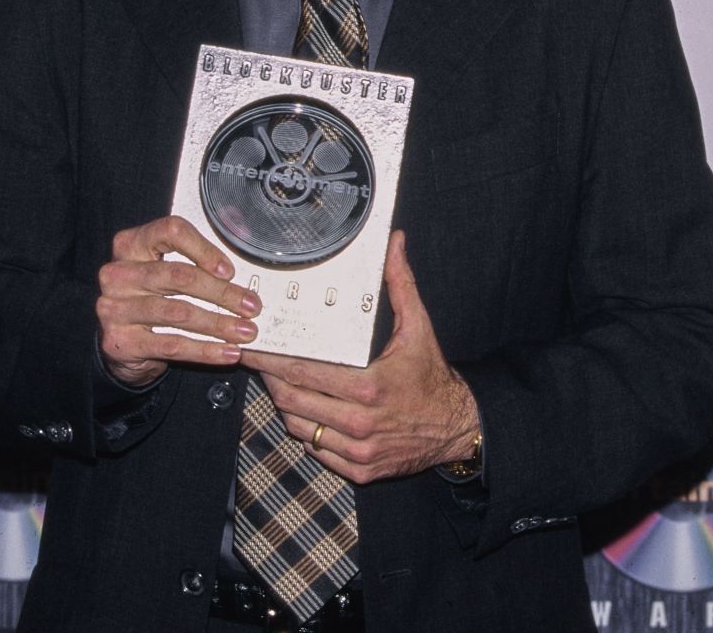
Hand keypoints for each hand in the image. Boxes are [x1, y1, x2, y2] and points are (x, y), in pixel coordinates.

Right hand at [96, 215, 260, 386]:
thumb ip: (197, 258)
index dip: (203, 249)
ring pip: (178, 313)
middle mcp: (118, 274)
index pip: (170, 231)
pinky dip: (206, 350)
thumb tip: (245, 251)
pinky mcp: (121, 342)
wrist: (123, 342)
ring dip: (219, 324)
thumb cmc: (154, 296)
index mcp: (131, 245)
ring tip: (246, 332)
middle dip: (222, 292)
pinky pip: (173, 345)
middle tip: (251, 306)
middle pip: (178, 276)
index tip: (229, 270)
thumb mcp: (168, 271)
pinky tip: (229, 353)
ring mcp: (115, 309)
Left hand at [243, 230, 478, 483]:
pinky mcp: (359, 468)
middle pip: (292, 400)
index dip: (272, 360)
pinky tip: (310, 412)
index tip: (254, 349)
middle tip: (261, 364)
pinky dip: (308, 431)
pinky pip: (317, 450)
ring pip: (299, 427)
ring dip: (287, 406)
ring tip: (283, 384)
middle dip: (271, 380)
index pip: (302, 371)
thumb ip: (400, 284)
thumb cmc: (432, 376)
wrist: (457, 425)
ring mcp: (357, 449)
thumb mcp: (419, 327)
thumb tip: (394, 244)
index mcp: (368, 385)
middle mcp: (359, 421)